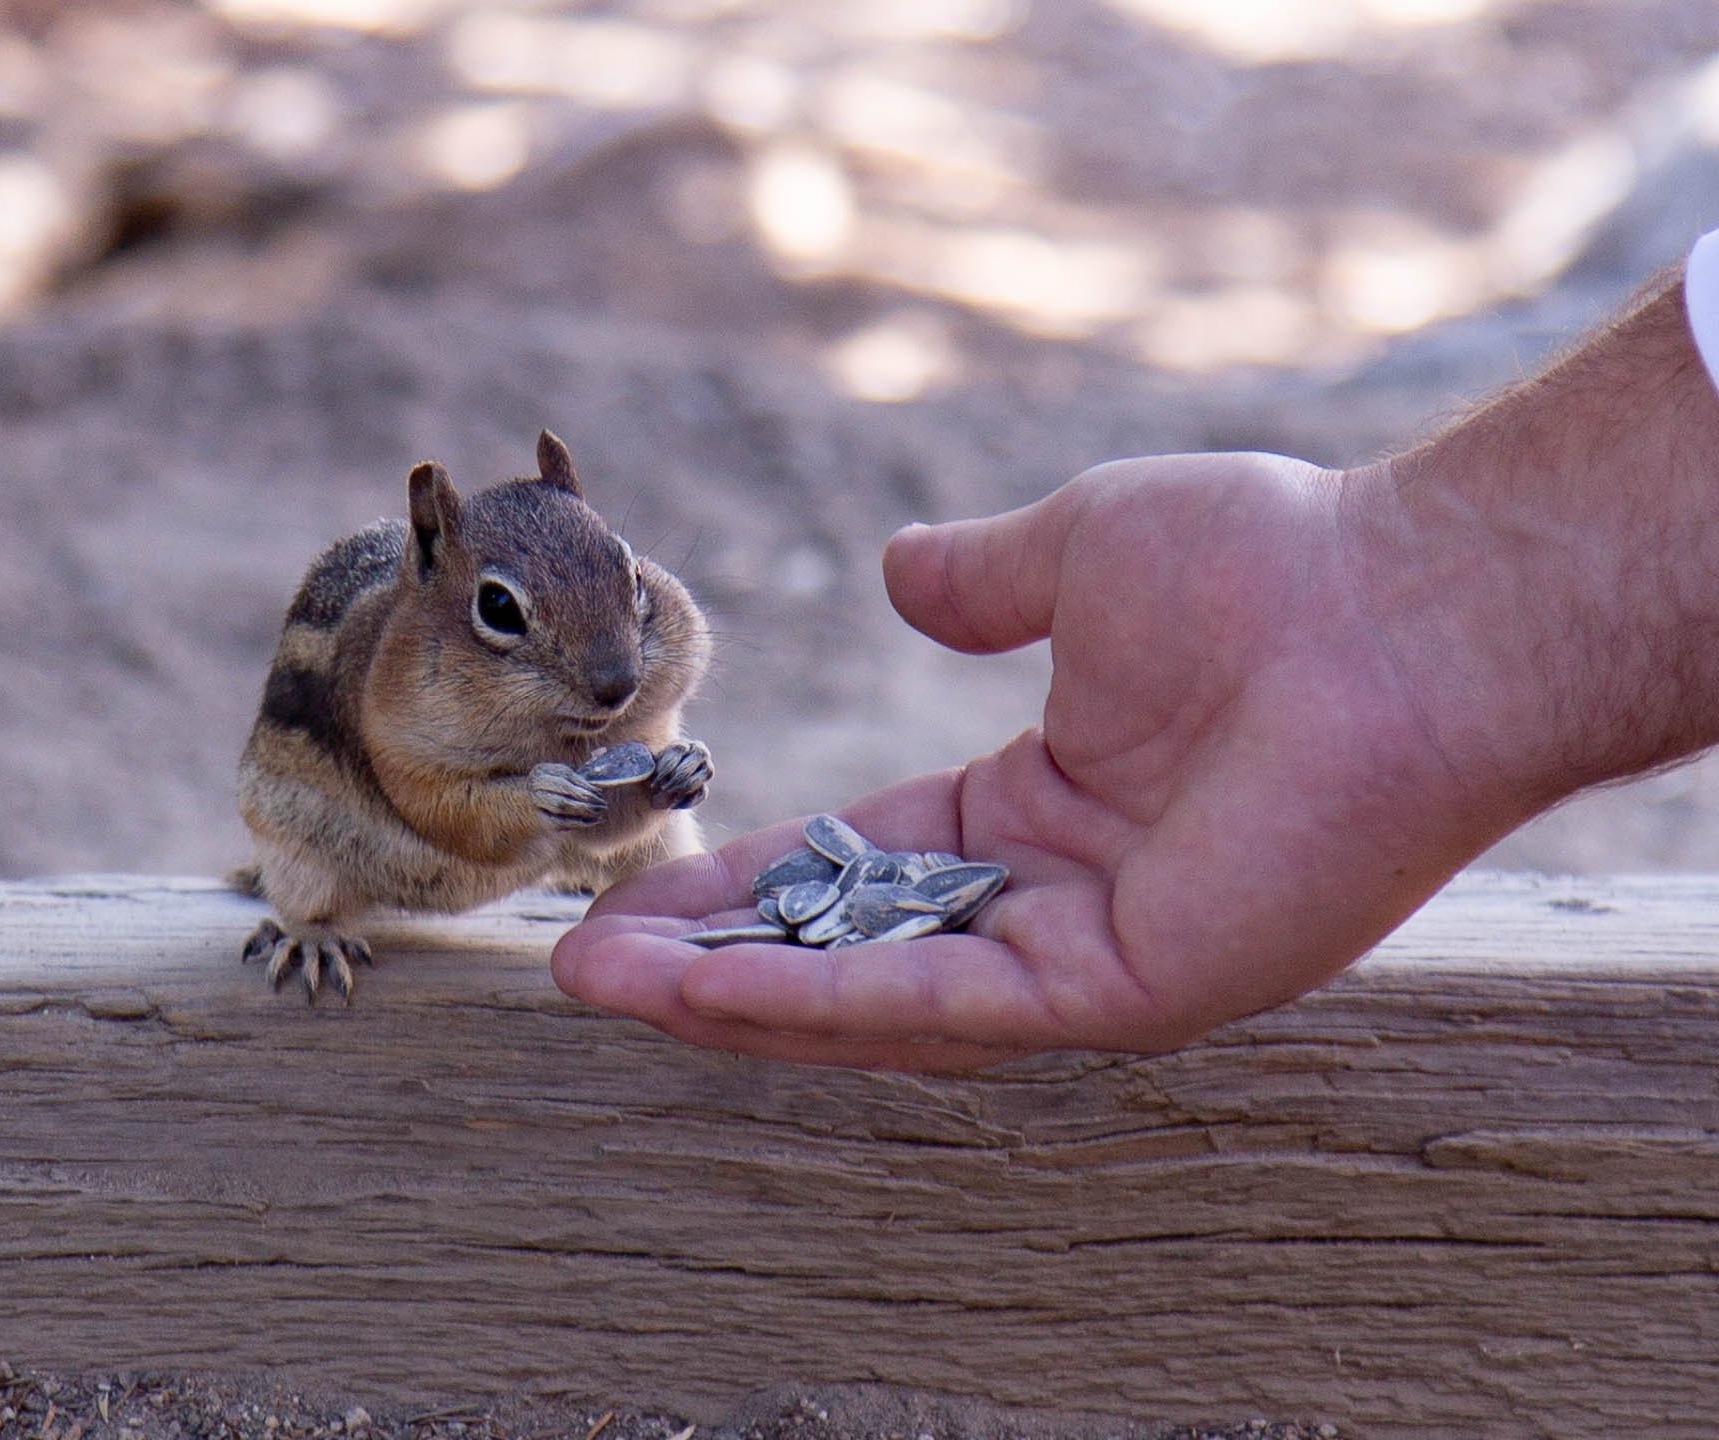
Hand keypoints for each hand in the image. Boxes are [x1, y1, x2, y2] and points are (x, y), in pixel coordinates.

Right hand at [553, 451, 1523, 1069]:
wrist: (1399, 605)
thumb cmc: (1267, 563)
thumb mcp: (1077, 550)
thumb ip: (981, 578)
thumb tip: (897, 565)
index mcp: (1045, 811)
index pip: (865, 868)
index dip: (754, 884)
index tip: (648, 887)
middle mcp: (1059, 899)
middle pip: (852, 950)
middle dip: (718, 963)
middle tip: (586, 963)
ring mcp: (1092, 956)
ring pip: (881, 998)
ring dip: (737, 998)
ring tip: (606, 982)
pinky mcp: (1125, 991)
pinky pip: (943, 1003)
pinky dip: (821, 997)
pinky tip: (707, 989)